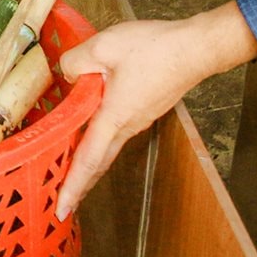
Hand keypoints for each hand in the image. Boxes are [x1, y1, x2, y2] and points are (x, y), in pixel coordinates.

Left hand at [54, 3, 256, 218]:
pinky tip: (91, 136)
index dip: (72, 186)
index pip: (88, 160)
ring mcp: (139, 119)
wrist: (195, 48)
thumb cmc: (154, 49)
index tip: (61, 208)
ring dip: (89, 166)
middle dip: (79, 186)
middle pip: (99, 163)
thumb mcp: (103, 47)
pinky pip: (117, 132)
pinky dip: (100, 144)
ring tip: (71, 176)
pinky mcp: (145, 109)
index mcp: (114, 116)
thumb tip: (67, 74)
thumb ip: (76, 63)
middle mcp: (128, 125)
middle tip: (62, 205)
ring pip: (108, 148)